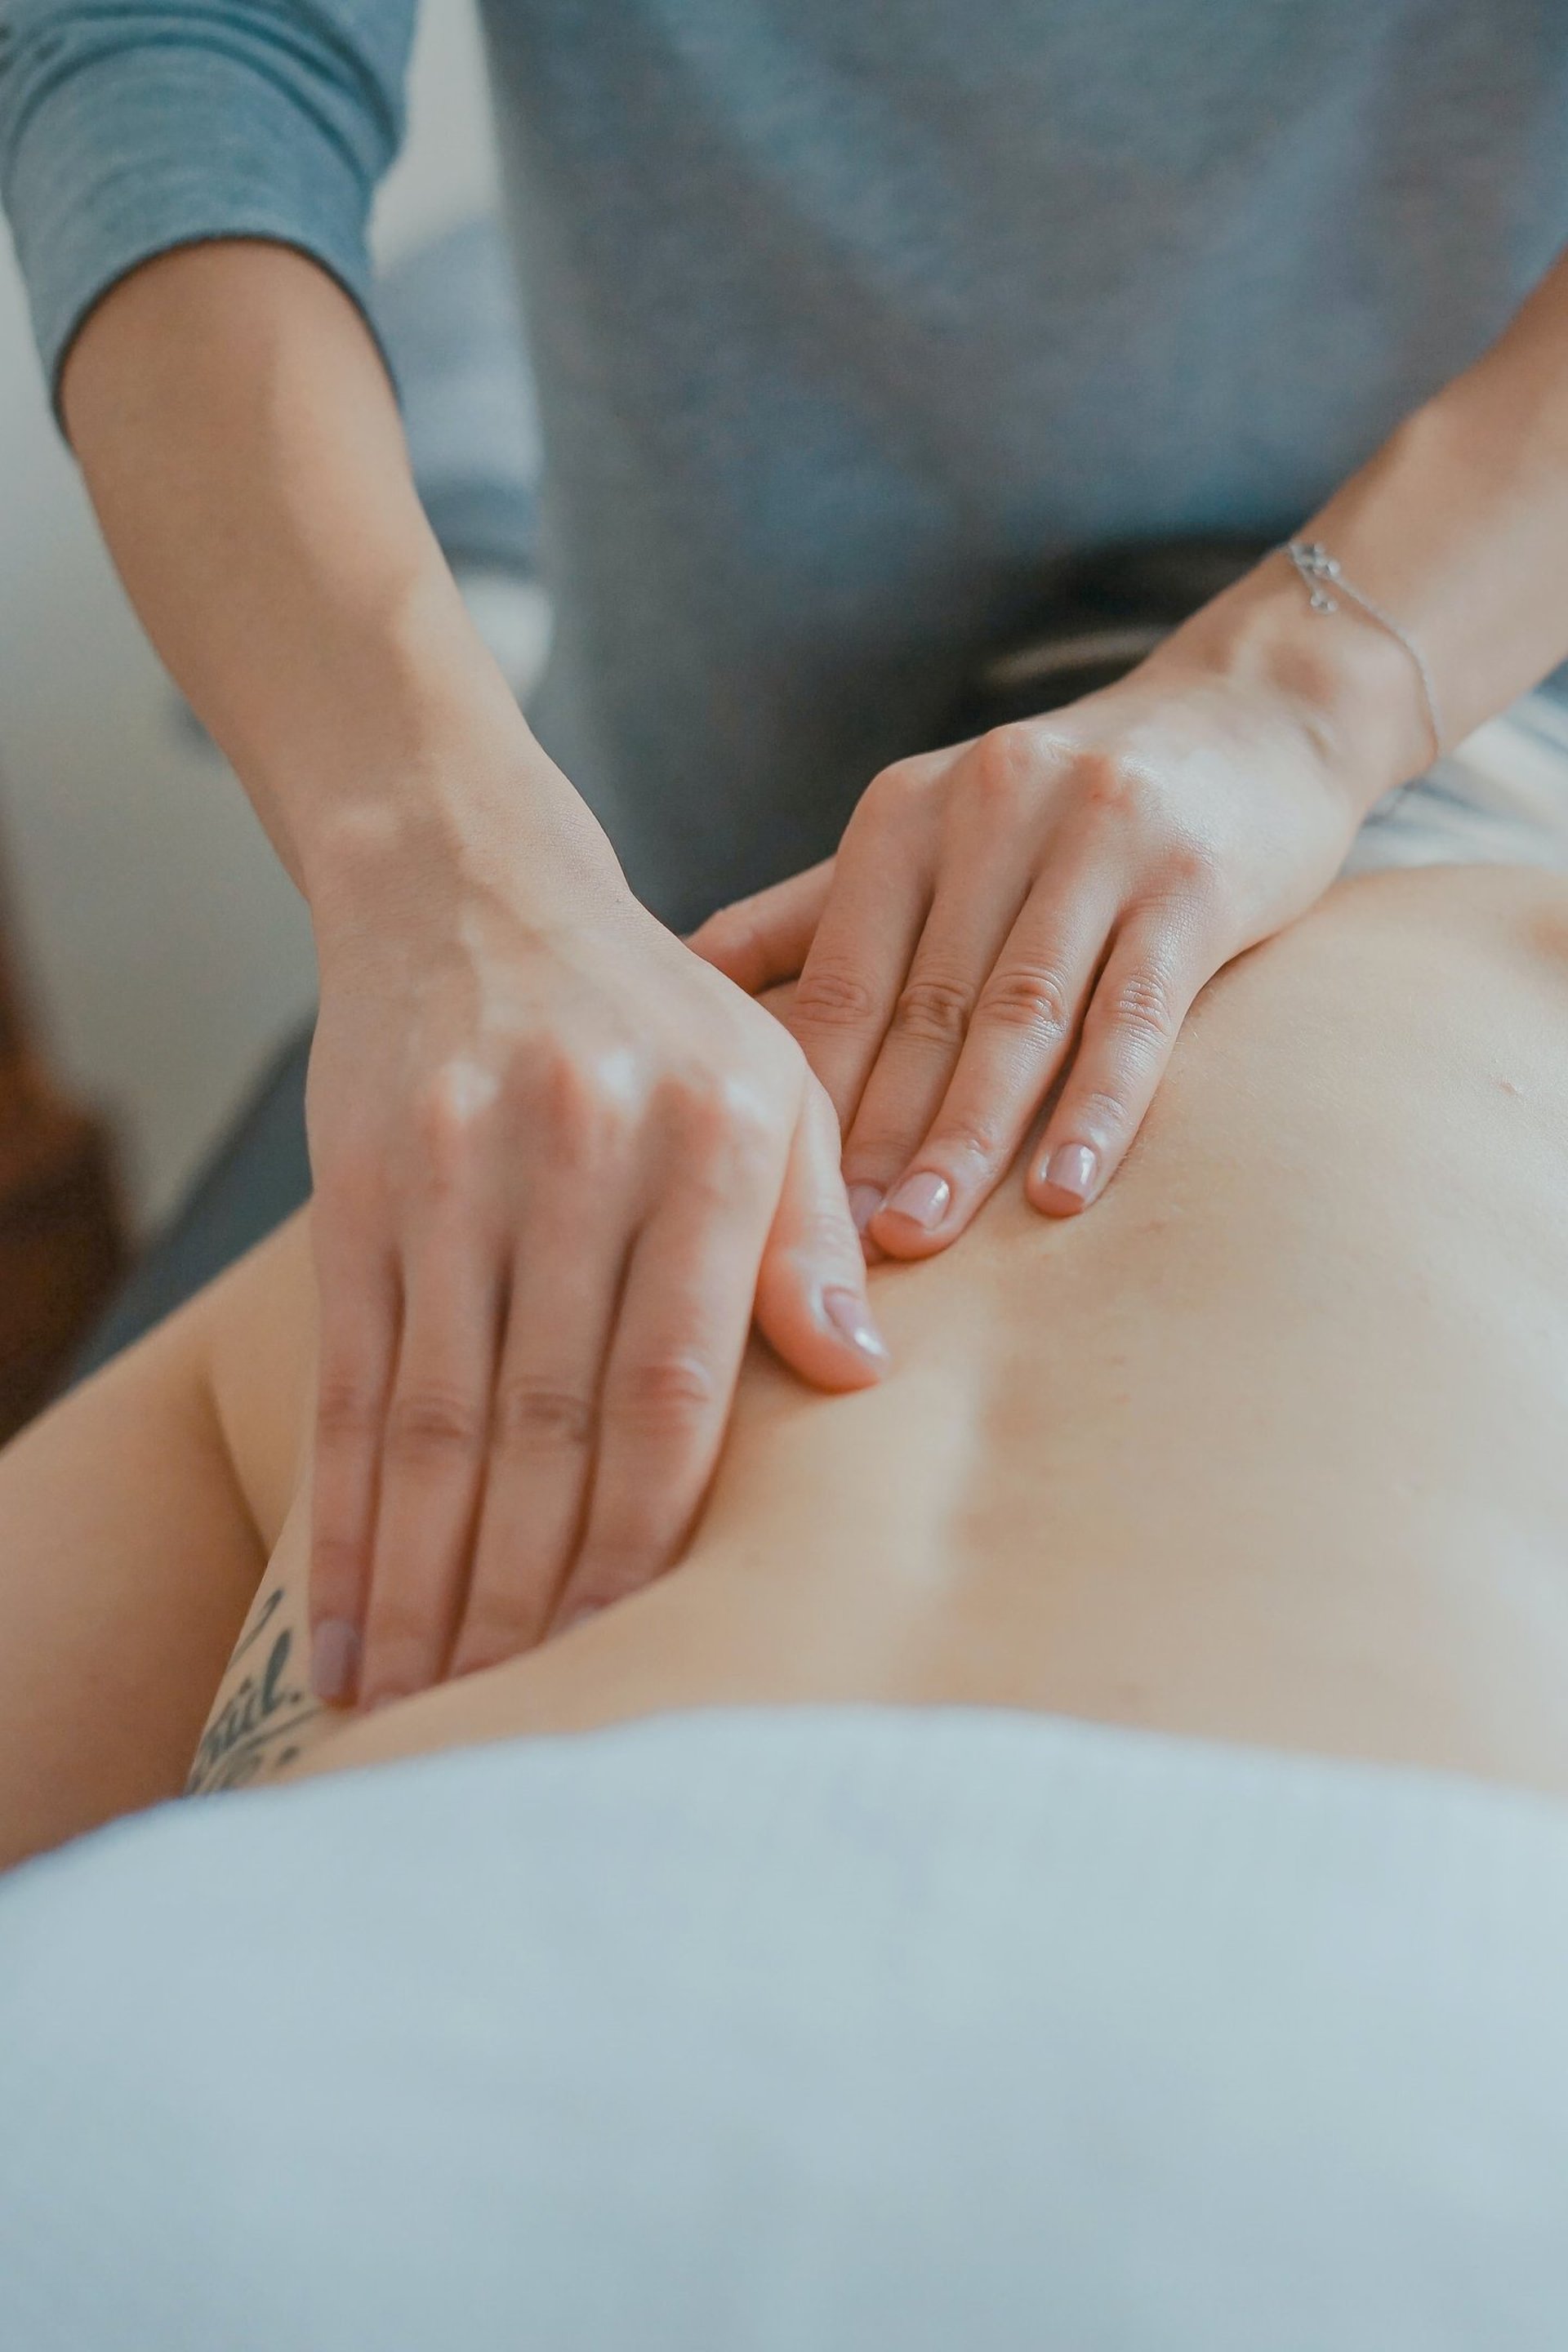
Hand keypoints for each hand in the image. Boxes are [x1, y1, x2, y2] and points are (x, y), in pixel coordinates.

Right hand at [303, 808, 885, 1712]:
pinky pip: (351, 1381)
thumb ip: (813, 1232)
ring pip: (438, 1420)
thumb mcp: (775, 1085)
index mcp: (713, 1138)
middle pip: (551, 1421)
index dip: (650, 1534)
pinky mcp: (358, 1189)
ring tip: (422, 1711)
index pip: (679, 1381)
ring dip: (429, 1583)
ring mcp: (455, 1171)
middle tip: (521, 1724)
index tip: (637, 1654)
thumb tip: (862, 1379)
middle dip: (532, 1593)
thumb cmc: (658, 1015)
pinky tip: (345, 1622)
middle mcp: (580, 1152)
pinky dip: (345, 1516)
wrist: (471, 887)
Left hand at [690, 617, 1394, 1257]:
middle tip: (827, 1251)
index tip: (762, 1205)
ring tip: (920, 1237)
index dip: (802, 1096)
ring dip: (966, 1136)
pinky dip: (1099, 1107)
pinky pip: (1137, 1011)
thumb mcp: (931, 831)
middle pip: (921, 1007)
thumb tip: (675, 976)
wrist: (1255, 712)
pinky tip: (1062, 1191)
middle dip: (870, 1137)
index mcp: (906, 813)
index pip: (838, 977)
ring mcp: (1098, 840)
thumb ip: (814, 910)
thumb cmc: (1066, 805)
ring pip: (1019, 1015)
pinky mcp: (1195, 880)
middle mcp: (990, 811)